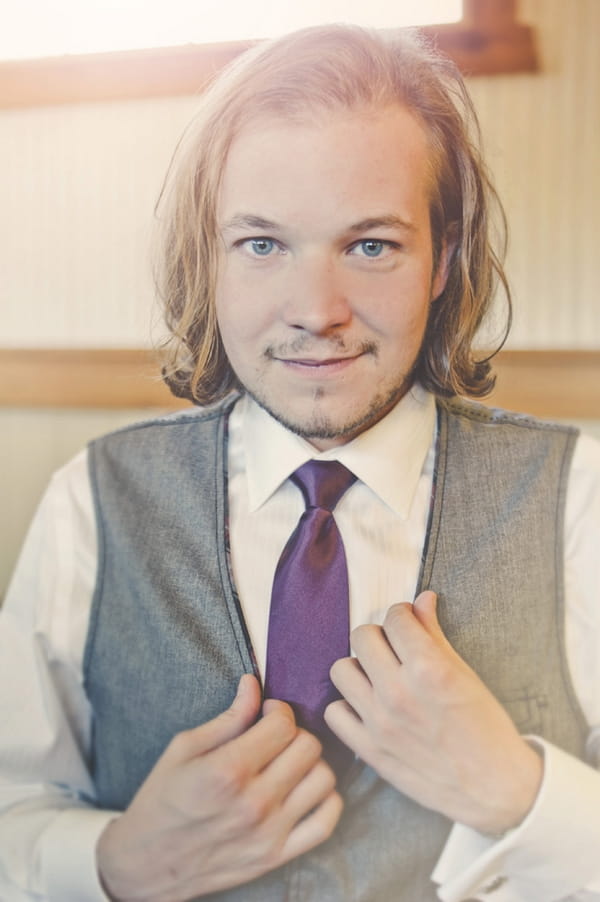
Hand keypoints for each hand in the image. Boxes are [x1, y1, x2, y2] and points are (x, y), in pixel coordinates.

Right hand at [97, 674, 341, 901]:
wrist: (145, 865)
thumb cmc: (161, 800)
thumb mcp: (184, 748)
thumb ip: (228, 718)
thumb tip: (253, 685)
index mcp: (227, 770)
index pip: (283, 724)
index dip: (278, 710)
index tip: (266, 713)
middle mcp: (254, 802)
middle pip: (308, 747)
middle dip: (293, 733)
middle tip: (275, 738)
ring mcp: (269, 833)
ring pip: (323, 779)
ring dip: (310, 764)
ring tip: (288, 764)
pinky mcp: (277, 857)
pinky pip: (326, 822)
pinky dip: (325, 800)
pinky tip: (305, 789)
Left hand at [325, 591, 542, 835]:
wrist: (494, 788)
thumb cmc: (486, 727)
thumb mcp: (465, 673)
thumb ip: (435, 634)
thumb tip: (422, 598)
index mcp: (428, 669)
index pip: (395, 619)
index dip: (402, 615)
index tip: (407, 623)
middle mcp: (399, 693)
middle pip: (361, 637)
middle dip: (378, 636)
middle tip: (392, 648)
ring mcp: (380, 723)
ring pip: (340, 670)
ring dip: (358, 667)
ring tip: (377, 676)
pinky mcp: (369, 750)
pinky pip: (334, 712)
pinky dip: (347, 705)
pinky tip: (367, 706)